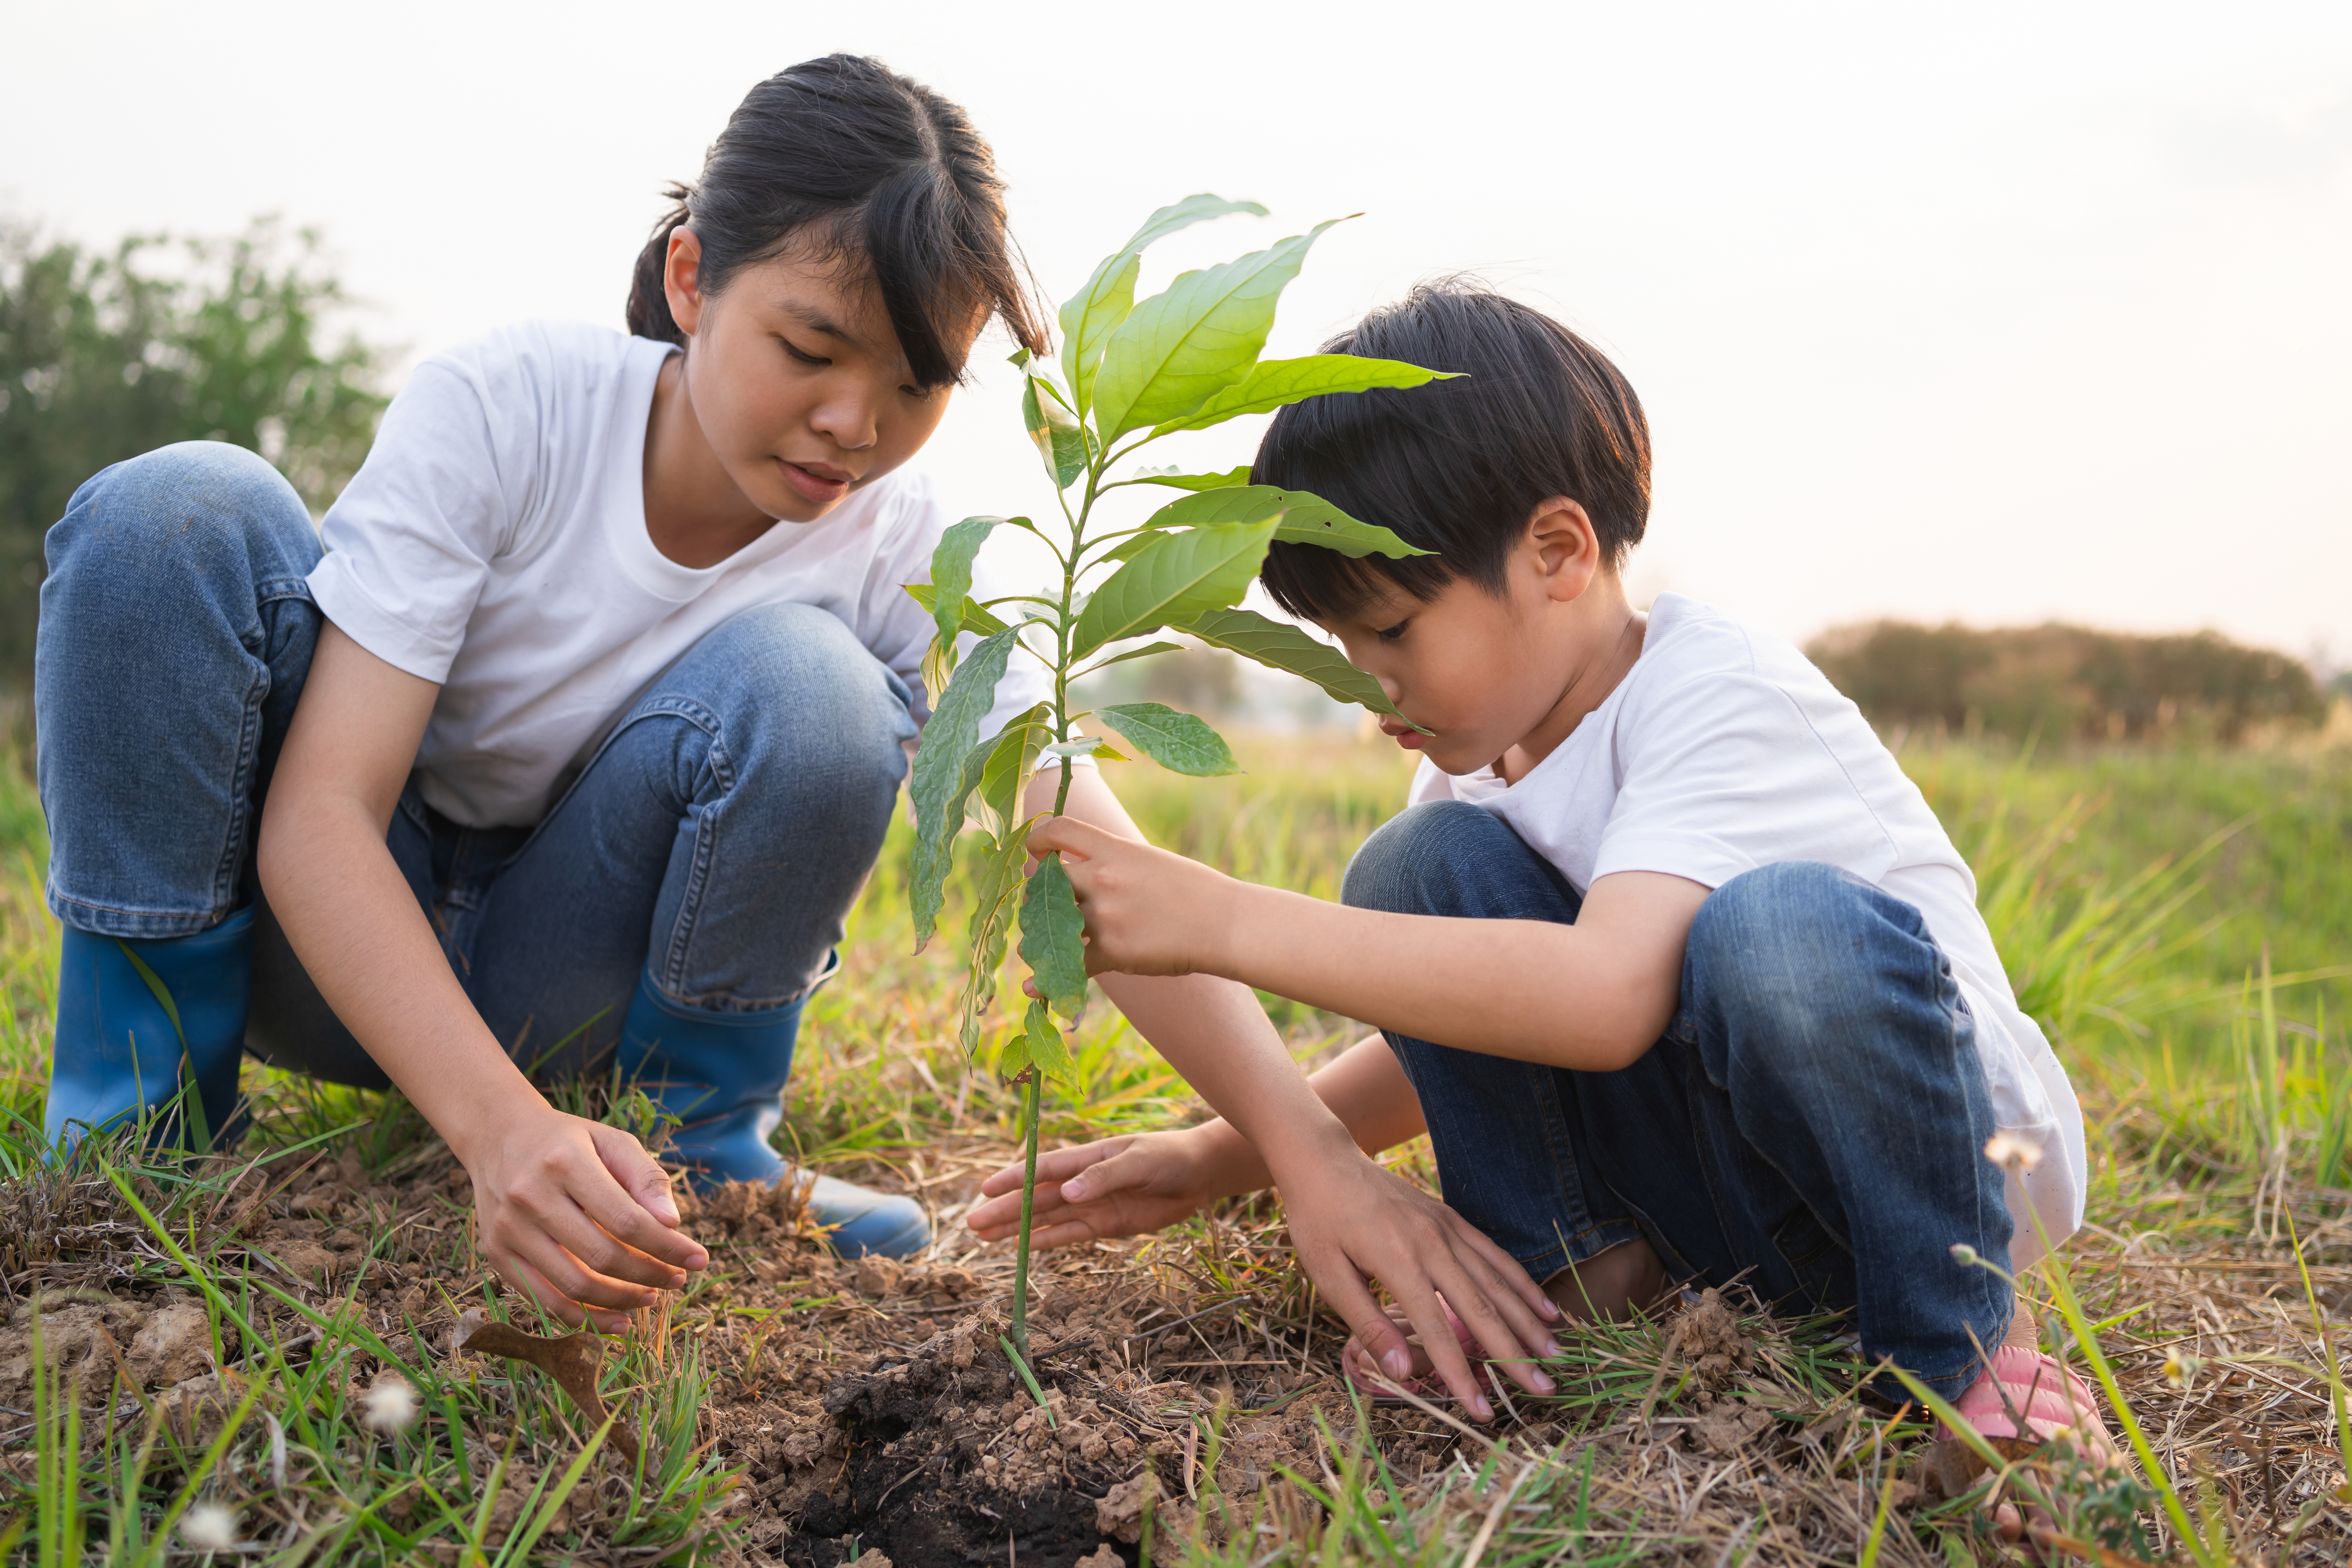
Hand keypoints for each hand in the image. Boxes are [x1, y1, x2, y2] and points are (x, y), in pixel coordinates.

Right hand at [458, 1105, 711, 1331]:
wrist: (498, 1137)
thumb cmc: (568, 1141)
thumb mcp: (611, 1140)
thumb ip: (645, 1177)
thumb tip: (673, 1222)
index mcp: (565, 1162)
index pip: (626, 1220)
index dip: (667, 1246)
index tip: (698, 1259)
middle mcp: (531, 1197)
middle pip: (601, 1256)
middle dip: (649, 1275)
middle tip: (677, 1280)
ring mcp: (508, 1229)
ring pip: (572, 1286)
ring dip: (620, 1301)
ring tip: (651, 1297)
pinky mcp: (496, 1254)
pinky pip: (542, 1299)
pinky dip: (582, 1317)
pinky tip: (616, 1318)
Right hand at [967, 1129, 1229, 1247]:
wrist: (1200, 1175)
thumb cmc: (1169, 1157)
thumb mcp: (1138, 1162)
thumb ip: (1103, 1177)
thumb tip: (1067, 1194)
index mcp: (1088, 1158)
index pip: (1043, 1169)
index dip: (1013, 1179)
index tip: (986, 1189)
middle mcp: (1083, 1182)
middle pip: (1037, 1198)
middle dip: (1005, 1210)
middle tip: (972, 1223)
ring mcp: (1092, 1204)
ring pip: (1047, 1219)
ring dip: (1018, 1228)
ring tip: (984, 1237)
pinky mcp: (1106, 1225)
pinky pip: (1070, 1235)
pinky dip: (1046, 1242)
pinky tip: (1023, 1248)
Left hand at [1025, 815, 1234, 977]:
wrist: (1223, 923)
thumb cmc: (1191, 889)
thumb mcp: (1148, 860)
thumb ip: (1111, 861)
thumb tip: (1078, 866)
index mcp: (1113, 850)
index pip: (1058, 829)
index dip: (1037, 838)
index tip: (1035, 851)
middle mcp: (1103, 879)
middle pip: (1045, 881)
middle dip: (1037, 894)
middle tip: (1040, 905)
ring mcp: (1105, 916)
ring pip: (1050, 927)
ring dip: (1038, 938)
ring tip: (1035, 946)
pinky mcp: (1112, 952)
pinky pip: (1069, 966)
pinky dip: (1050, 980)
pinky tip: (1036, 988)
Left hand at [1277, 1142, 1562, 1420]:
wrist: (1324, 1162)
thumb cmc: (1318, 1223)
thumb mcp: (1328, 1277)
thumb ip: (1368, 1325)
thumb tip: (1401, 1373)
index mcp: (1398, 1261)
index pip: (1438, 1331)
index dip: (1461, 1375)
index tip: (1484, 1412)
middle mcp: (1432, 1243)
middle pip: (1481, 1308)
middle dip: (1514, 1354)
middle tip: (1546, 1390)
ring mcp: (1447, 1228)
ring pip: (1497, 1281)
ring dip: (1528, 1321)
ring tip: (1556, 1355)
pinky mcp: (1452, 1219)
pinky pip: (1495, 1254)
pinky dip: (1522, 1282)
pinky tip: (1544, 1307)